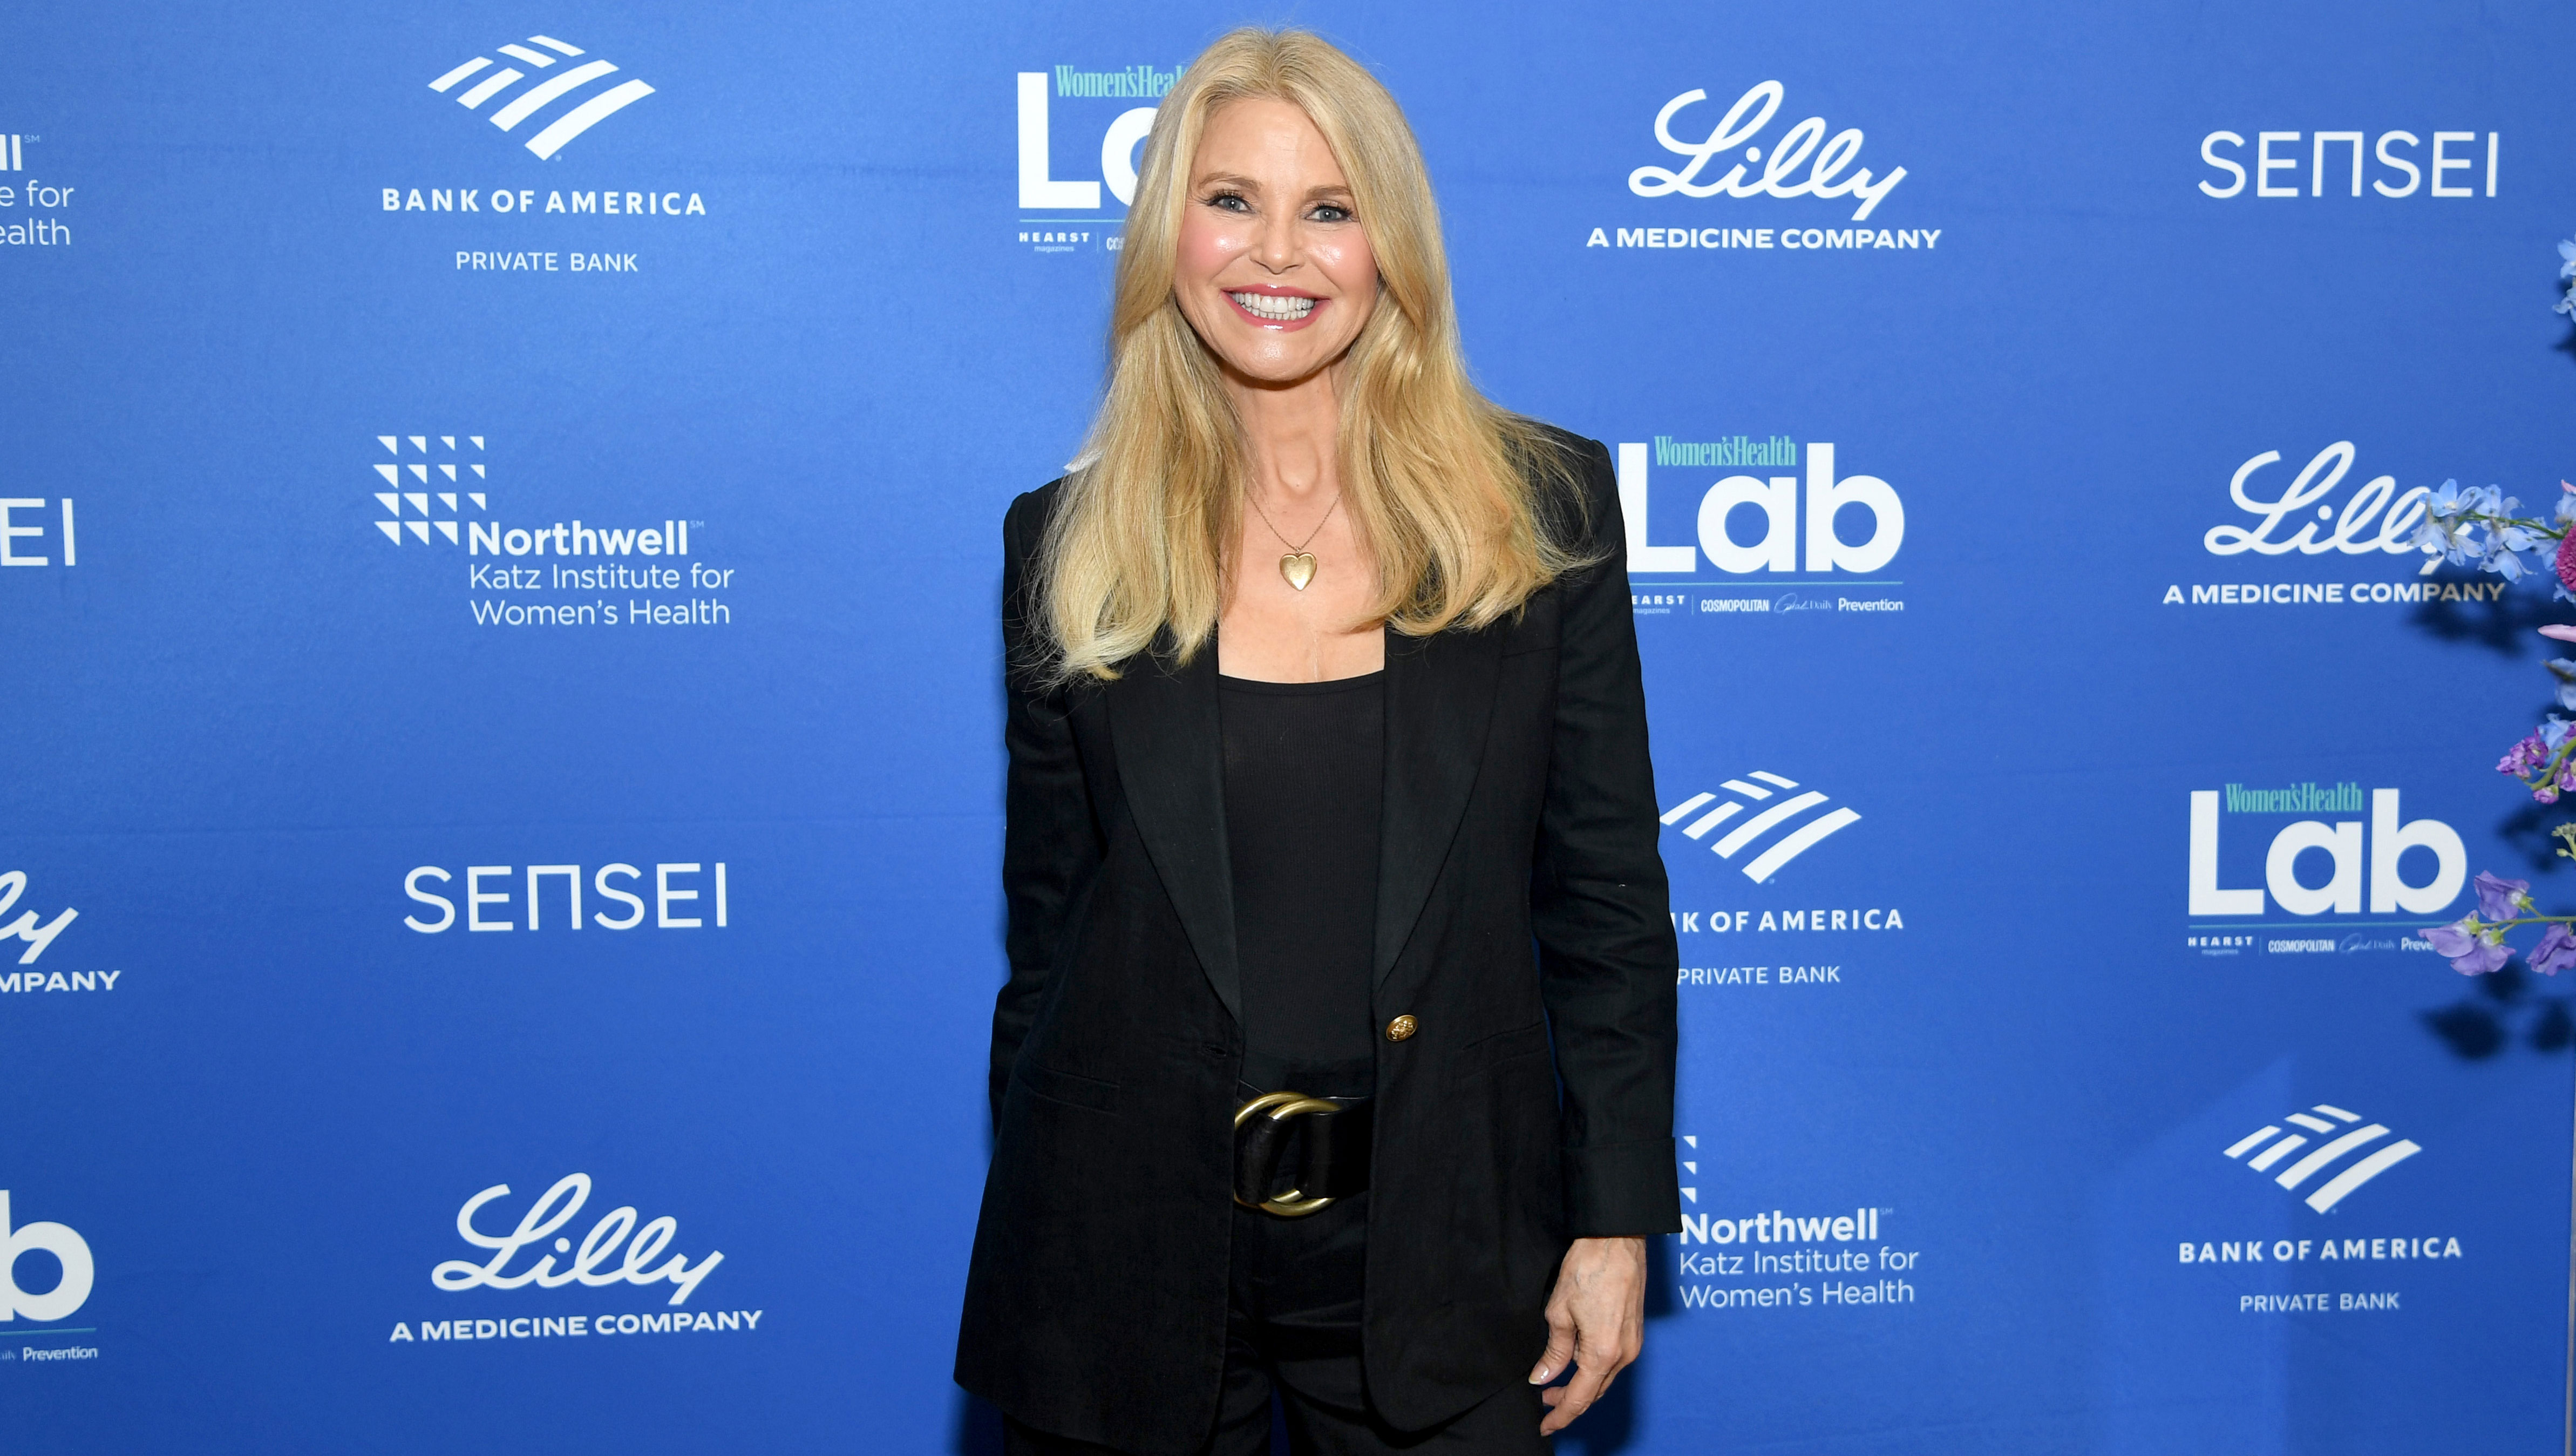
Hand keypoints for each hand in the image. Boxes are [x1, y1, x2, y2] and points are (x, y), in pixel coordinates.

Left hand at [1528, 1235, 1646, 1435]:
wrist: (1617, 1239)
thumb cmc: (1588, 1269)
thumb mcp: (1559, 1312)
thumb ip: (1554, 1351)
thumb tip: (1543, 1376)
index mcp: (1603, 1354)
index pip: (1579, 1398)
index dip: (1560, 1415)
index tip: (1544, 1426)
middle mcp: (1623, 1354)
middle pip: (1594, 1392)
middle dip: (1569, 1401)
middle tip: (1544, 1402)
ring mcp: (1633, 1343)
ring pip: (1604, 1378)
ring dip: (1581, 1385)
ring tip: (1555, 1383)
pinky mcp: (1635, 1331)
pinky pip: (1613, 1362)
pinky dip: (1594, 1369)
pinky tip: (1577, 1361)